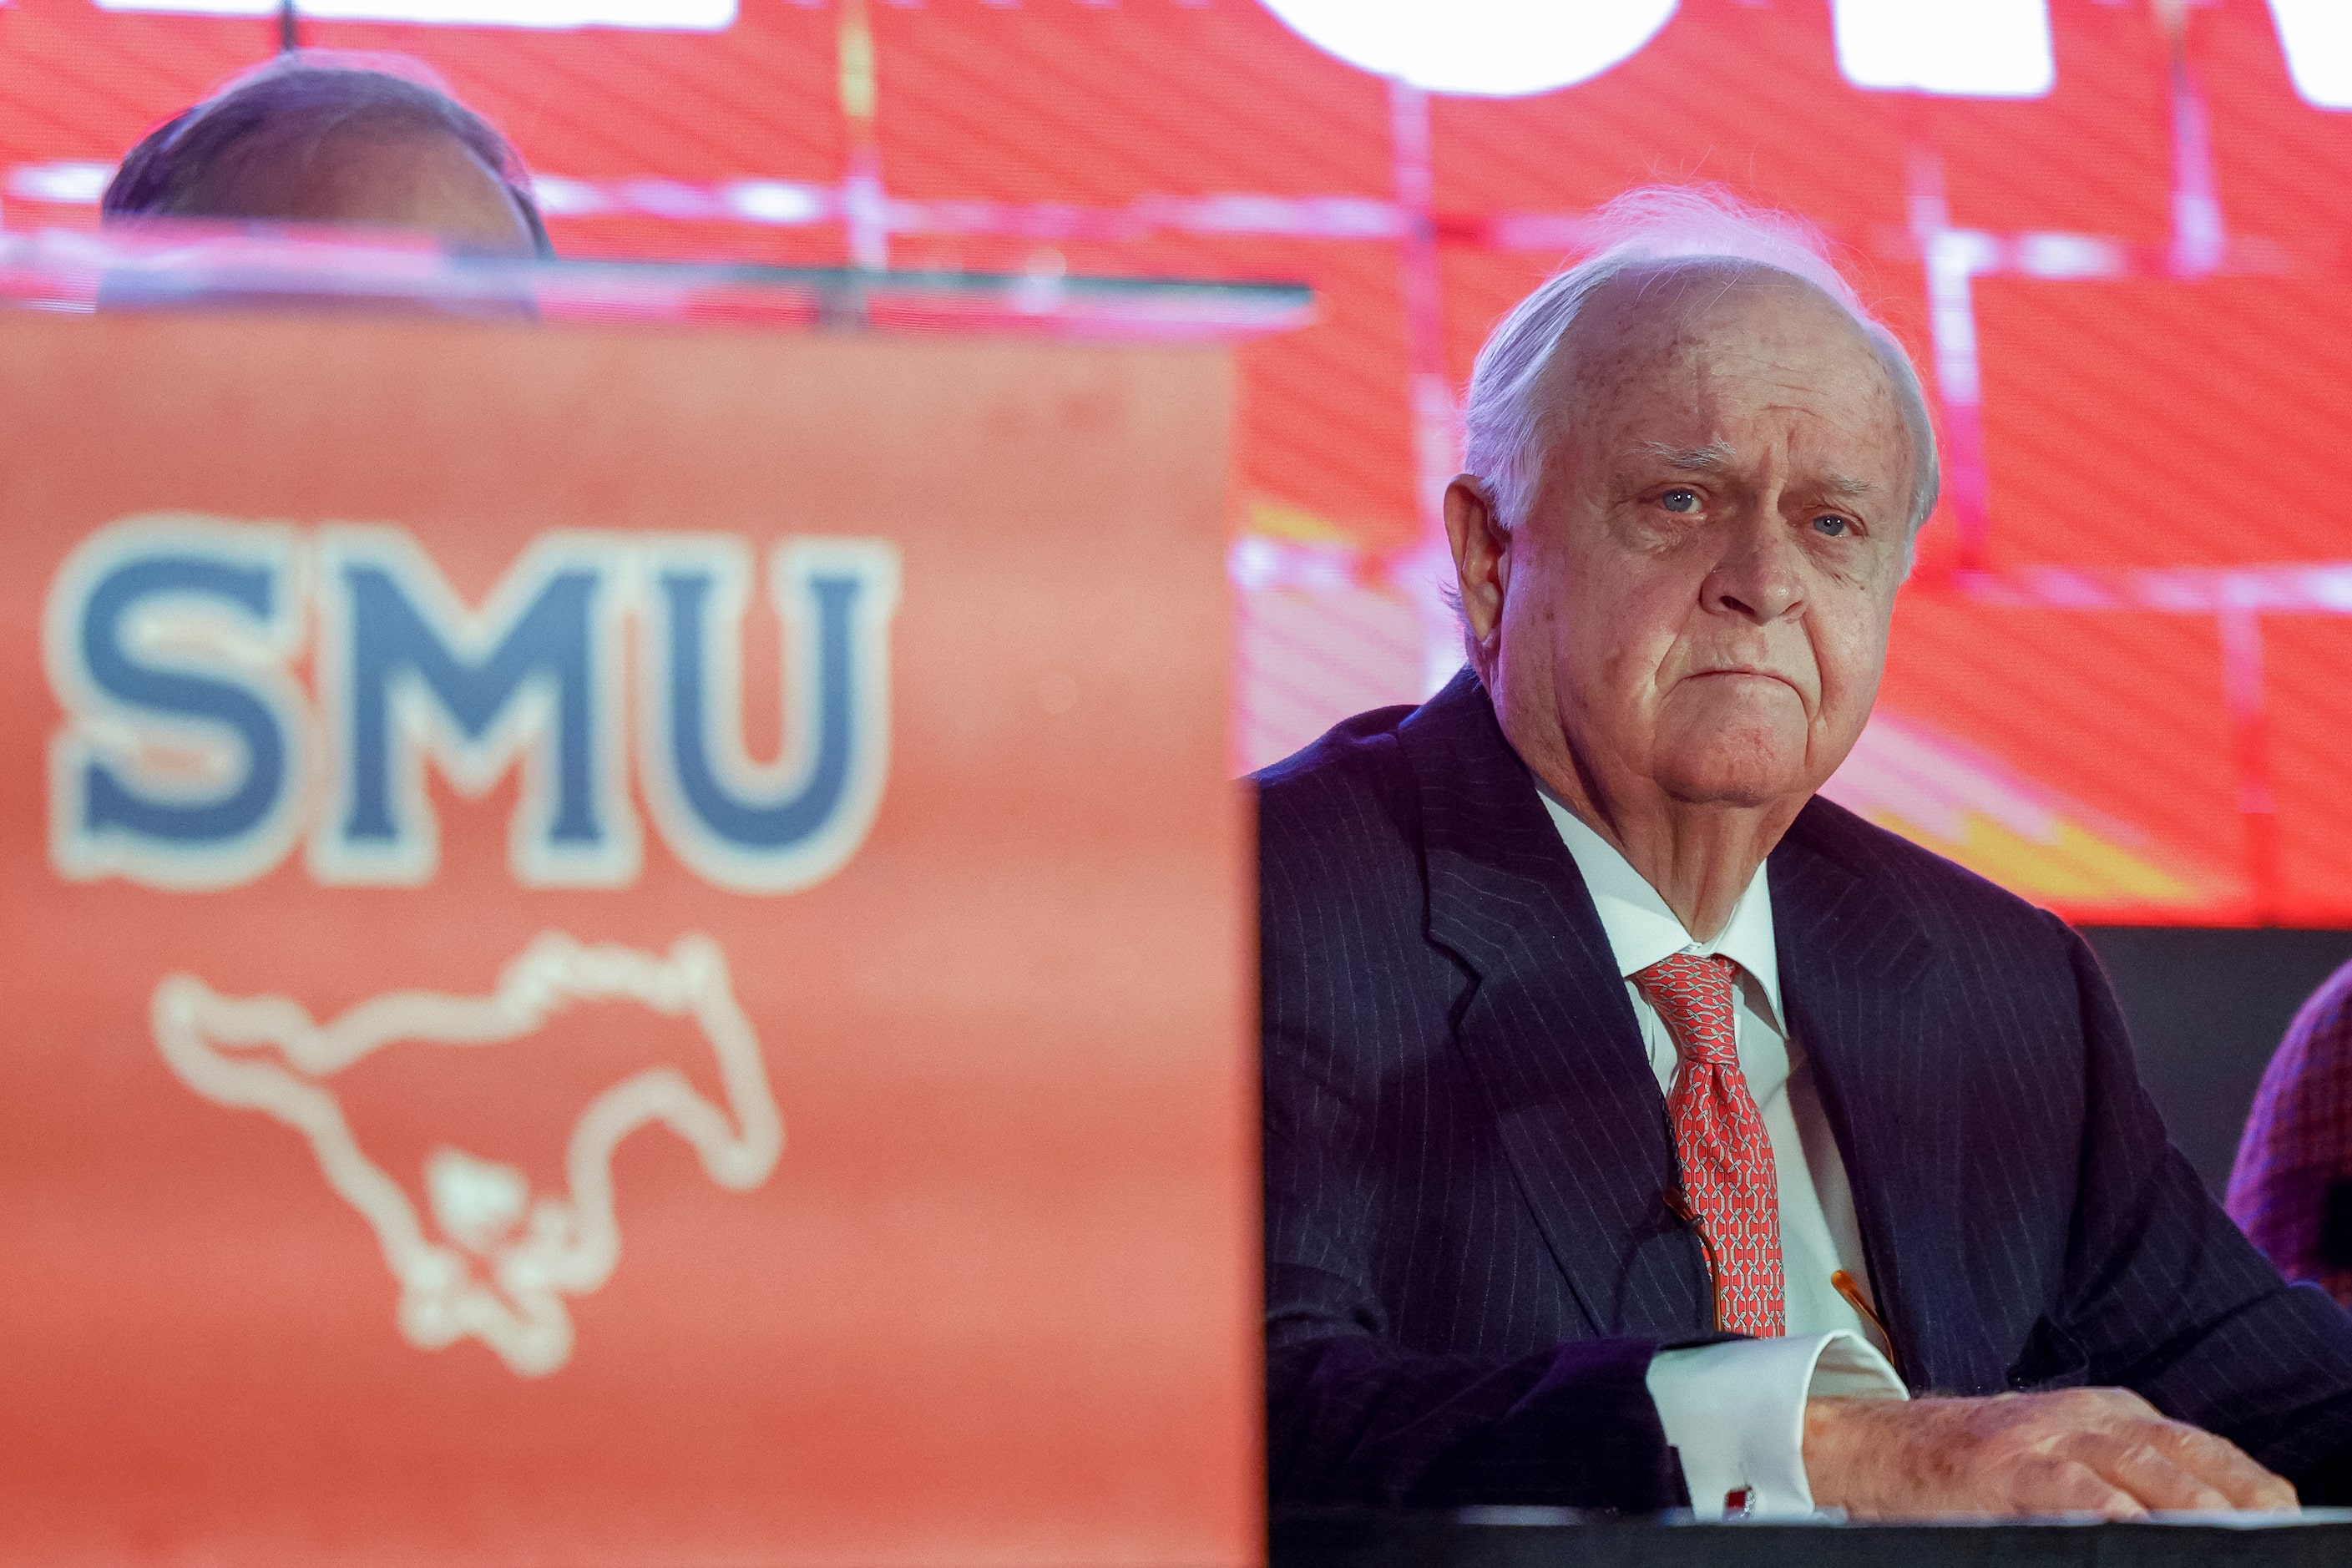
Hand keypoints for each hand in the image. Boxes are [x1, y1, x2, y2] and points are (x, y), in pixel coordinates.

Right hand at [1802, 1387, 2299, 1519]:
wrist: (1875, 1448)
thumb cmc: (1974, 1469)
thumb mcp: (2060, 1453)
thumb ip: (2126, 1474)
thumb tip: (2208, 1517)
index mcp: (2107, 1413)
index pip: (2201, 1448)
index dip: (2250, 1487)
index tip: (2282, 1519)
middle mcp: (2083, 1416)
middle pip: (2184, 1455)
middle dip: (2237, 1499)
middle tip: (2275, 1528)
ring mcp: (2043, 1438)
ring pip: (2139, 1467)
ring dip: (2191, 1507)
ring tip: (2229, 1535)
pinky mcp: (2005, 1468)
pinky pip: (2073, 1489)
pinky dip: (2111, 1510)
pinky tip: (2135, 1528)